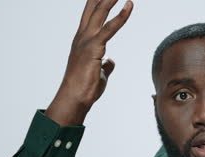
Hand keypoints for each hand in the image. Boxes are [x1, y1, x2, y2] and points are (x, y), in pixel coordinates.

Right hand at [45, 0, 133, 125]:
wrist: (75, 98)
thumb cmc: (85, 87)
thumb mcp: (98, 72)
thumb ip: (105, 64)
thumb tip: (111, 61)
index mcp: (82, 40)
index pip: (90, 14)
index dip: (97, 1)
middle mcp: (82, 37)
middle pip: (93, 8)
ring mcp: (86, 41)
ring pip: (100, 12)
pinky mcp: (93, 48)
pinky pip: (109, 28)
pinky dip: (120, 16)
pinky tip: (129, 5)